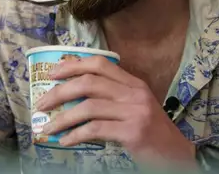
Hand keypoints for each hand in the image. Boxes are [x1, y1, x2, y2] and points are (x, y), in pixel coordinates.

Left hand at [36, 56, 195, 167]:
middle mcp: (134, 93)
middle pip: (88, 82)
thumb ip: (110, 97)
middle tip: (41, 103)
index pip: (99, 63)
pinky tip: (65, 140)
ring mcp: (134, 112)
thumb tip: (70, 95)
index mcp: (133, 83)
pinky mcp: (133, 132)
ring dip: (62, 118)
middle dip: (59, 92)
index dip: (72, 65)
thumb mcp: (133, 107)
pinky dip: (76, 135)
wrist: (177, 156)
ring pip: (88, 107)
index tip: (52, 73)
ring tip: (48, 128)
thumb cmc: (150, 132)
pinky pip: (95, 130)